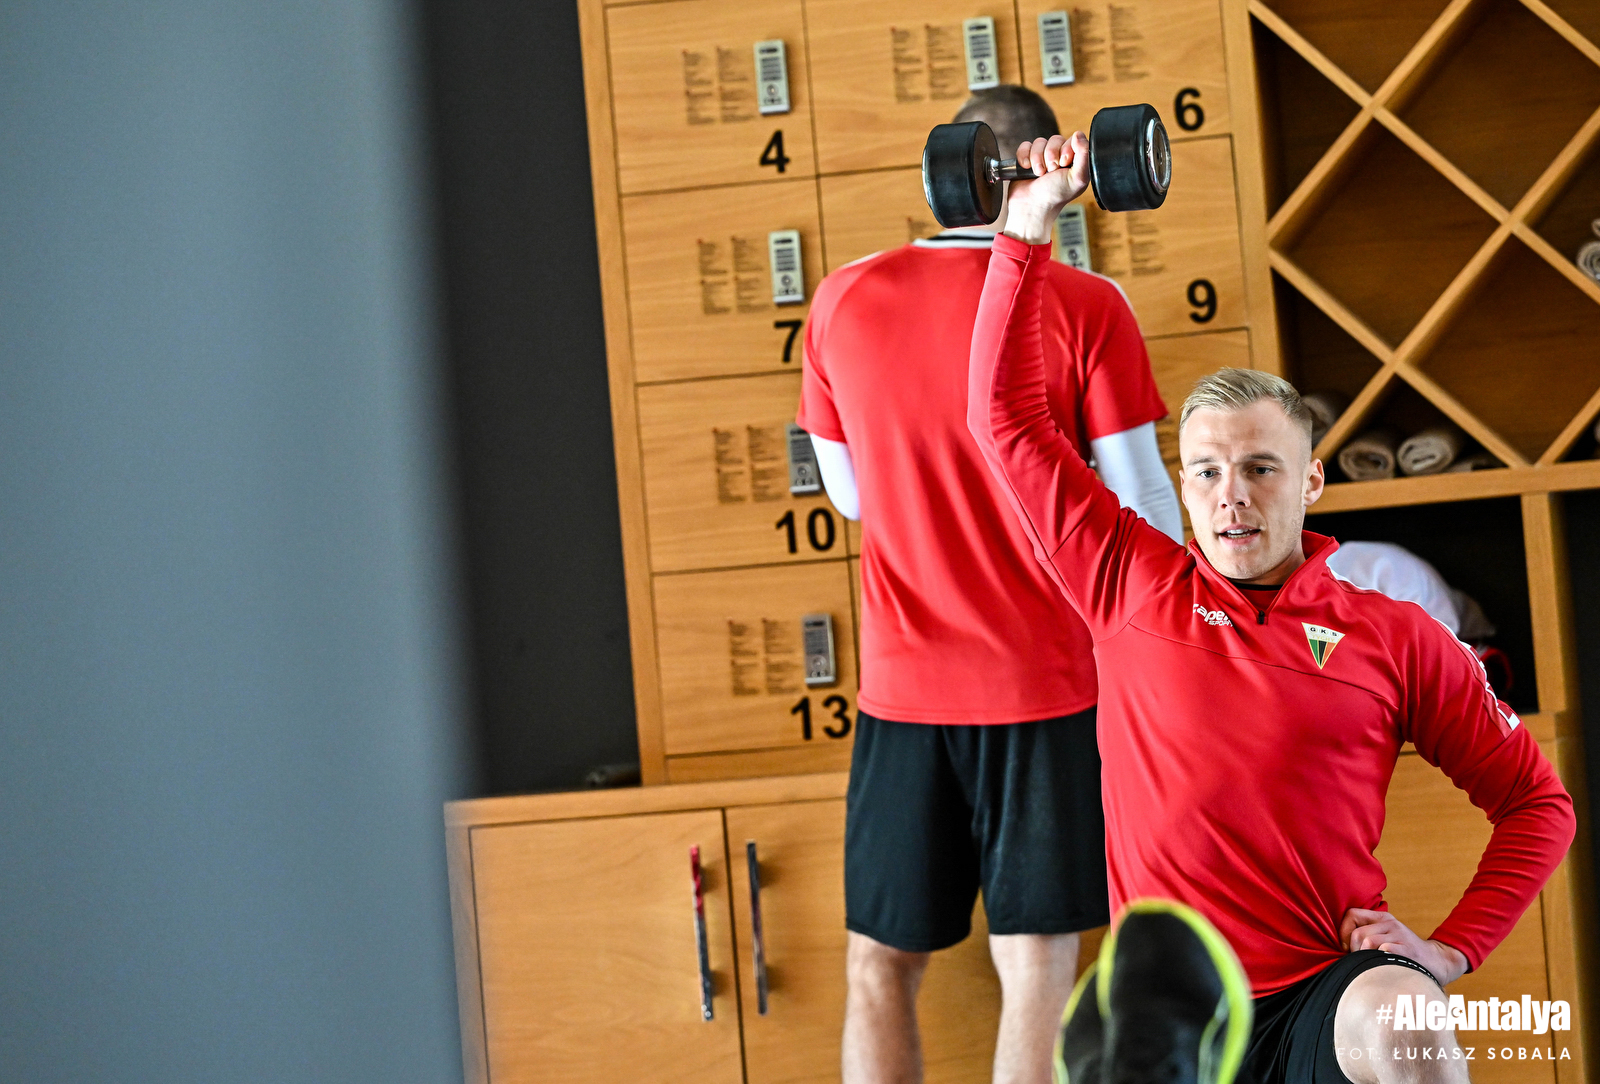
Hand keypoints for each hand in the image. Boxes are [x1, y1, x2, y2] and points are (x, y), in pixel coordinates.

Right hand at [1002, 132, 1090, 245]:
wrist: (1031, 207)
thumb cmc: (1055, 196)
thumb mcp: (1077, 177)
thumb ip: (1084, 155)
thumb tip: (1079, 134)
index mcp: (1074, 161)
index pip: (1072, 140)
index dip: (1066, 149)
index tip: (1064, 164)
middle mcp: (1059, 158)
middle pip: (1055, 139)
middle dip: (1051, 155)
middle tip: (1050, 171)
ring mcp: (1042, 158)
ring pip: (1039, 142)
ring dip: (1037, 158)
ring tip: (1038, 174)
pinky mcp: (1026, 159)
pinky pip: (1025, 146)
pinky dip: (1024, 156)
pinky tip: (1026, 169)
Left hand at [1340, 907, 1468, 984]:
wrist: (1436, 962)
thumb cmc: (1404, 953)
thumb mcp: (1386, 937)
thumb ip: (1366, 935)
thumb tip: (1339, 945)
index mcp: (1382, 918)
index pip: (1351, 914)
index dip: (1343, 931)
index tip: (1346, 947)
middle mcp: (1390, 923)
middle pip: (1357, 933)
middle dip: (1353, 950)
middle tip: (1360, 961)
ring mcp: (1399, 935)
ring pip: (1367, 941)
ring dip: (1364, 957)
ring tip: (1371, 965)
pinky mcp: (1407, 948)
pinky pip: (1383, 950)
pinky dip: (1377, 960)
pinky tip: (1383, 966)